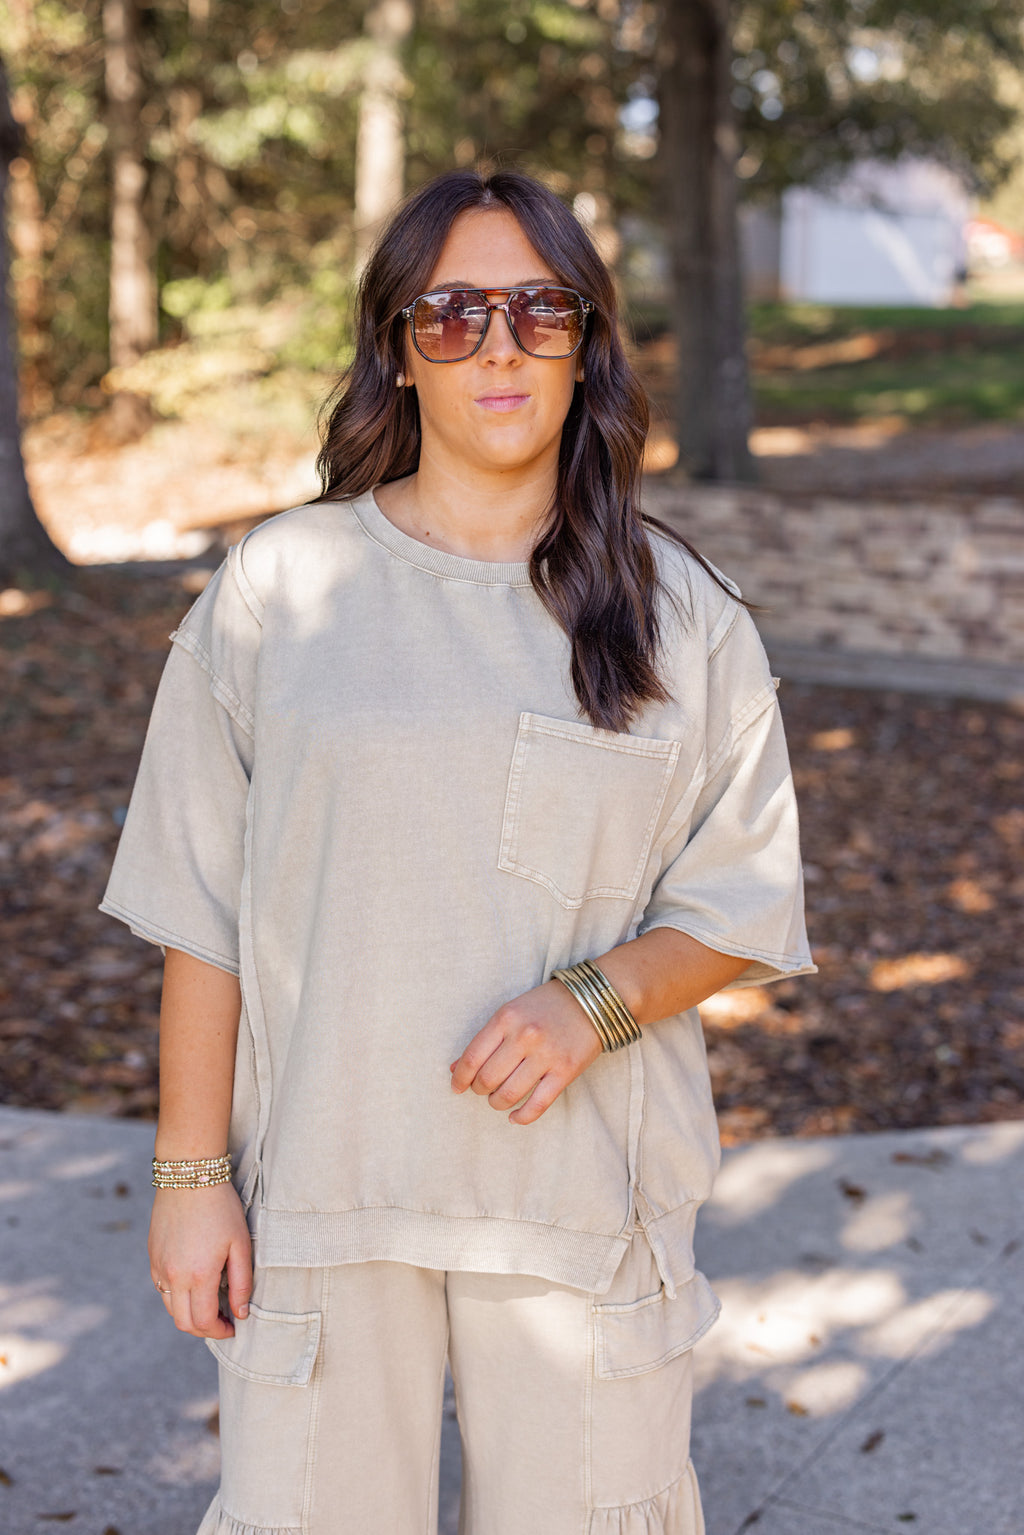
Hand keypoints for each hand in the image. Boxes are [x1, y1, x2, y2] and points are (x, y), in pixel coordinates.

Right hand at [148, 1179, 252, 1338]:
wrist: (189, 1176)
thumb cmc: (221, 1207)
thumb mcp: (240, 1244)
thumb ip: (241, 1283)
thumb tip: (240, 1314)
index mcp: (198, 1275)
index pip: (204, 1322)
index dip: (220, 1332)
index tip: (233, 1327)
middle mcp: (173, 1276)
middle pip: (184, 1323)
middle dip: (204, 1330)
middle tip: (222, 1321)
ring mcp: (159, 1267)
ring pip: (170, 1308)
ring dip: (189, 1314)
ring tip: (210, 1303)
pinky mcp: (152, 1257)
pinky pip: (161, 1289)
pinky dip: (176, 1297)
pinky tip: (193, 1284)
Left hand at [449, 979, 603, 1124]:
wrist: (592, 1001)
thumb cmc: (545, 1007)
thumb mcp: (511, 1012)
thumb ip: (485, 1040)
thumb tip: (456, 1069)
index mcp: (506, 1018)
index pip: (471, 1058)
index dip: (460, 1078)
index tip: (457, 1087)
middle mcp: (524, 1036)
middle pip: (487, 1079)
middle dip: (479, 1090)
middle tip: (482, 1089)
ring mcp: (546, 1055)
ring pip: (508, 1095)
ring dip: (497, 1103)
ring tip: (498, 1099)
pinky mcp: (565, 1071)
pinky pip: (537, 1105)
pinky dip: (521, 1117)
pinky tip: (514, 1117)